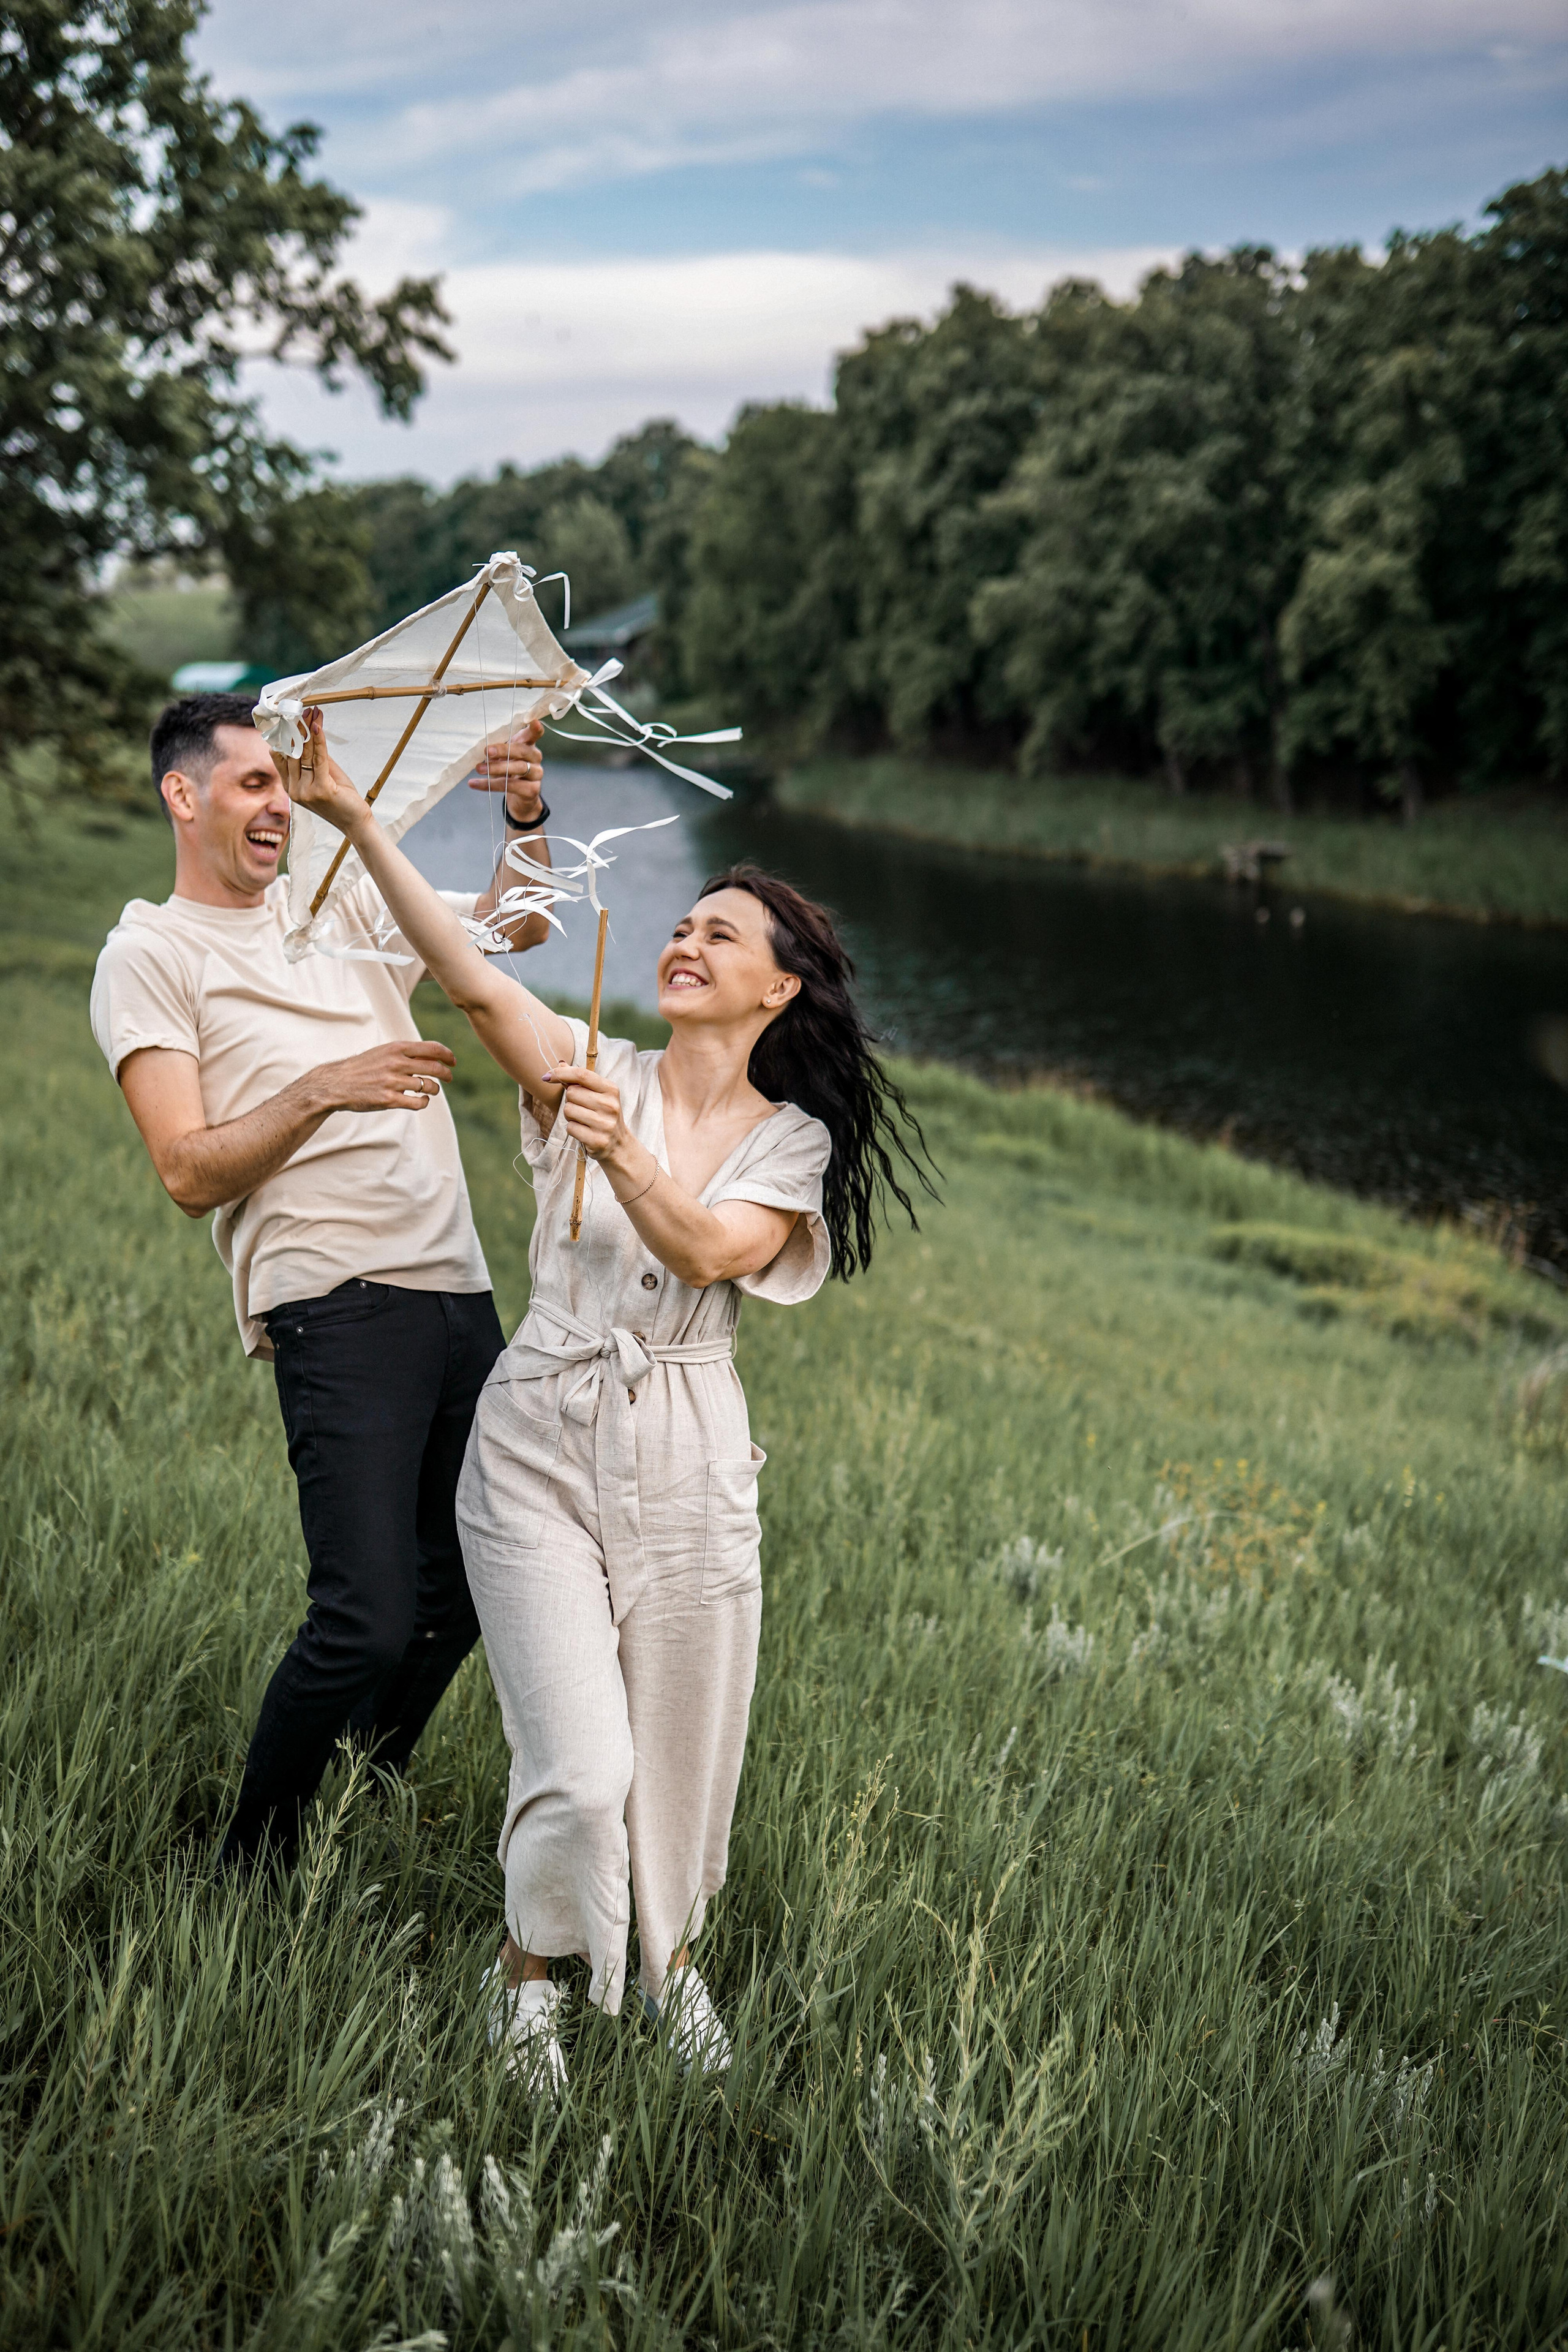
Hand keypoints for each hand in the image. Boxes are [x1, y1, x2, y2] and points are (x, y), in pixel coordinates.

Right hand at [272, 707, 369, 833]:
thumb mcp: (324, 774)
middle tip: (303, 709)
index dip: (285, 734)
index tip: (290, 716)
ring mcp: (305, 791)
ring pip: (305, 753)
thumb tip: (310, 731)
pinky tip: (318, 726)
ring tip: (313, 712)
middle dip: (298, 727)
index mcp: (289, 786)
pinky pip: (318, 759)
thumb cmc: (340, 797)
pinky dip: (319, 740)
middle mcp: (293, 789)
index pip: (280, 755)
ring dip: (309, 729)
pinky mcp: (320, 790)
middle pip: (293, 751)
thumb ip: (314, 757)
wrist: (355, 821)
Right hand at [306, 1039, 456, 1115]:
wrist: (337, 1083)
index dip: (447, 1055)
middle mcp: (396, 1063)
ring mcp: (393, 1082)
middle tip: (448, 1078)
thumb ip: (406, 1053)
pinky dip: (424, 1102)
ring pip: (428, 1086)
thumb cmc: (363, 1067)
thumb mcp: (384, 1052)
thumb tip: (434, 1057)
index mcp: (396, 1048)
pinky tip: (421, 1101)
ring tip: (430, 1090)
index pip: (432, 1048)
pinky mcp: (389, 1100)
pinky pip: (417, 1102)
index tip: (453, 1062)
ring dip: (434, 1089)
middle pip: (434, 1068)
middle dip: (446, 1074)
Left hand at [468, 718, 545, 823]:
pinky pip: (511, 787)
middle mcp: (535, 758)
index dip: (535, 729)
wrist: (520, 797)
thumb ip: (499, 748)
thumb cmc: (510, 769)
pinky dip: (490, 785)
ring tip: (479, 769)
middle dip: (503, 750)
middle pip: (522, 751)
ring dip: (496, 768)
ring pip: (518, 768)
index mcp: (529, 745)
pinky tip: (474, 783)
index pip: (534, 734)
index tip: (534, 723)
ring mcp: (536, 774)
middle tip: (486, 751)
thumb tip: (480, 747)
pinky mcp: (532, 790)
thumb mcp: (505, 755)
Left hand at [546, 1064, 630, 1162]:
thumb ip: (579, 1080)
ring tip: (582, 1120)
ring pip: (568, 1110)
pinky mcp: (597, 1140)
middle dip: (569, 1100)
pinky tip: (584, 1131)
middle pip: (571, 1093)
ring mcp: (605, 1124)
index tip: (547, 1076)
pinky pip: (570, 1127)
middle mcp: (610, 1105)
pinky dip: (572, 1129)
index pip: (582, 1075)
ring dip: (569, 1115)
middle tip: (580, 1107)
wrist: (618, 1145)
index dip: (561, 1073)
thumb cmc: (603, 1115)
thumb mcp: (597, 1095)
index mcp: (611, 1090)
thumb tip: (560, 1064)